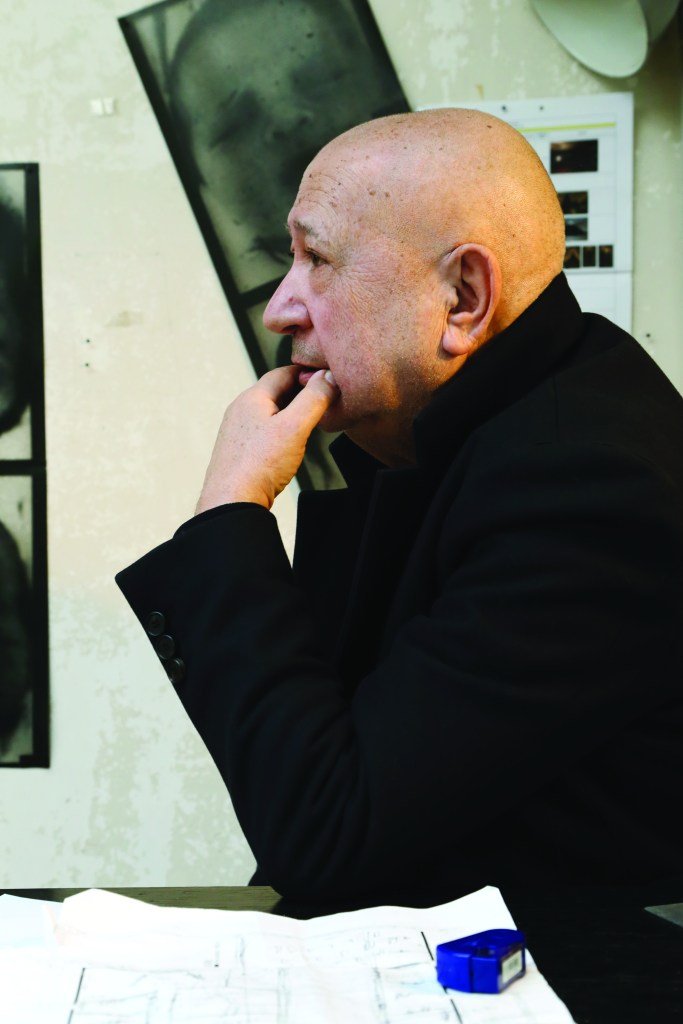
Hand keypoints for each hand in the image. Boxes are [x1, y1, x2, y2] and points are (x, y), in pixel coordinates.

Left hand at [196, 365, 338, 511]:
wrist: (232, 503)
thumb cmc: (258, 467)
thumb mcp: (295, 427)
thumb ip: (314, 399)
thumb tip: (328, 377)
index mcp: (251, 398)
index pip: (284, 372)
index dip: (308, 372)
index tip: (326, 377)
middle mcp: (240, 411)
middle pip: (276, 392)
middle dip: (300, 394)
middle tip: (323, 401)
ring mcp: (237, 432)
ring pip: (269, 413)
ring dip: (290, 414)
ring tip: (309, 424)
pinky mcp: (238, 451)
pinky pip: (262, 433)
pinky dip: (278, 433)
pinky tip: (287, 447)